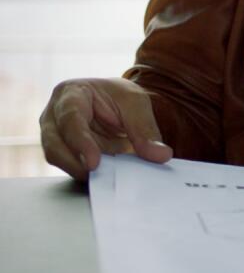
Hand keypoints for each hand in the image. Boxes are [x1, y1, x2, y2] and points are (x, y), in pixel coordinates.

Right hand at [40, 77, 172, 180]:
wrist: (111, 104)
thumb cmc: (117, 97)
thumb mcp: (135, 103)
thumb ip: (145, 129)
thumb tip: (160, 155)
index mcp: (70, 94)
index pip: (70, 119)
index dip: (81, 143)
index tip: (94, 163)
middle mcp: (54, 116)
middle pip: (54, 145)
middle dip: (75, 163)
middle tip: (98, 176)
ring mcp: (54, 136)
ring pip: (58, 160)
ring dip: (82, 171)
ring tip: (108, 177)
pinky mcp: (63, 154)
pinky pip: (71, 168)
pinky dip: (87, 174)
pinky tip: (105, 178)